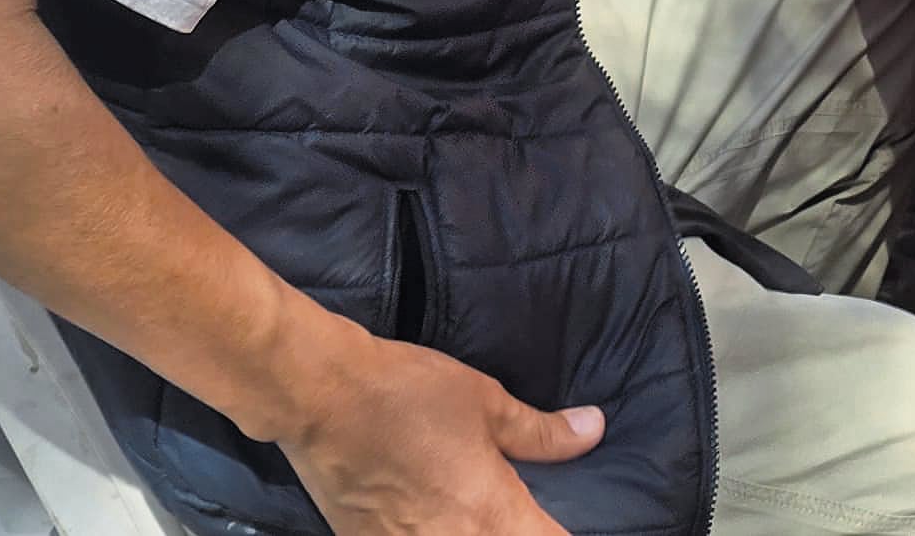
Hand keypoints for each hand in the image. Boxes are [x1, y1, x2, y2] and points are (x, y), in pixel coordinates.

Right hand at [272, 326, 598, 535]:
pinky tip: (430, 515)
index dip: (564, 534)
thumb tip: (593, 429)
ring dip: (471, 532)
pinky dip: (430, 533)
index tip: (559, 519)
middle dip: (518, 532)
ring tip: (470, 511)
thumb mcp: (485, 402)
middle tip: (518, 512)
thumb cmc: (407, 393)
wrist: (321, 398)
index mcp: (493, 515)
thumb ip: (541, 432)